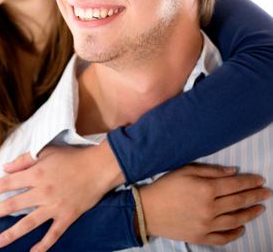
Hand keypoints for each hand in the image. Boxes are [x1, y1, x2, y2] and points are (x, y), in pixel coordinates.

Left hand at [0, 141, 122, 251]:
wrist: (99, 167)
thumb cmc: (72, 156)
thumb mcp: (47, 151)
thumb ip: (24, 160)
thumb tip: (5, 168)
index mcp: (36, 173)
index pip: (7, 183)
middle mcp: (42, 191)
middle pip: (13, 204)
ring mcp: (54, 206)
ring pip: (28, 223)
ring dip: (10, 234)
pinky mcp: (67, 217)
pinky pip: (53, 234)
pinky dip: (42, 245)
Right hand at [139, 163, 270, 244]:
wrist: (148, 209)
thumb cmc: (165, 186)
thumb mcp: (185, 170)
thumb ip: (210, 171)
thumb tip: (233, 172)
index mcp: (206, 189)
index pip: (235, 185)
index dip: (250, 182)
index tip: (260, 180)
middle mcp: (210, 208)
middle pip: (238, 201)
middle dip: (255, 196)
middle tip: (267, 193)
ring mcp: (207, 225)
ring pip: (236, 220)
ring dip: (250, 214)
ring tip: (260, 208)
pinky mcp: (202, 237)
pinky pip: (224, 237)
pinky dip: (236, 233)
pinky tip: (242, 227)